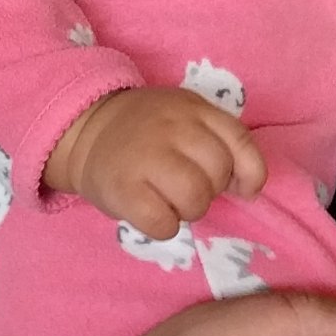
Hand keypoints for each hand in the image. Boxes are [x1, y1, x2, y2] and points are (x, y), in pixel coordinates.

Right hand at [47, 87, 267, 236]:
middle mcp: (173, 128)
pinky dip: (164, 226)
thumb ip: (219, 141)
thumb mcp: (185, 118)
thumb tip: (248, 188)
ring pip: (195, 200)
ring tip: (169, 200)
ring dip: (188, 210)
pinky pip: (164, 223)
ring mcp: (146, 157)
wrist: (85, 130)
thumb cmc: (146, 131)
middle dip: (210, 190)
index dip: (250, 172)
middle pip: (218, 175)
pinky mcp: (123, 189)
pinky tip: (152, 212)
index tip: (242, 187)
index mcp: (193, 109)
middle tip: (186, 187)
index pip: (240, 142)